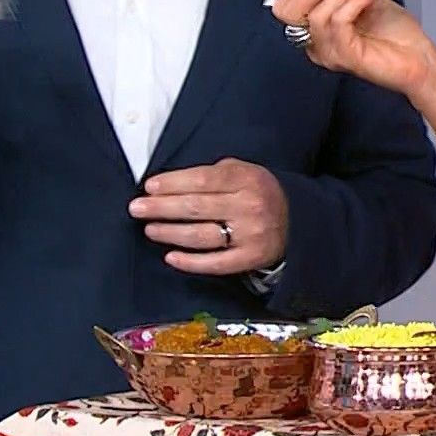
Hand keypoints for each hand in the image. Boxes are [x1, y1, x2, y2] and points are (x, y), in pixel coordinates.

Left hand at [129, 158, 289, 273]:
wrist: (298, 221)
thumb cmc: (260, 192)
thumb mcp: (245, 171)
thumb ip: (215, 174)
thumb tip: (170, 183)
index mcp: (247, 179)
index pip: (203, 180)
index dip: (173, 183)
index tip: (150, 187)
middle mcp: (249, 206)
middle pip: (197, 207)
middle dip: (162, 208)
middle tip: (136, 208)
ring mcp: (250, 235)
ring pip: (201, 236)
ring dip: (170, 233)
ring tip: (150, 229)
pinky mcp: (250, 258)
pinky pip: (215, 263)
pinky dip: (190, 262)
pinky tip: (170, 256)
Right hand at [270, 0, 435, 98]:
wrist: (421, 56)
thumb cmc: (396, 33)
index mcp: (317, 30)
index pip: (284, 7)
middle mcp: (318, 44)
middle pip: (287, 13)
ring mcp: (330, 53)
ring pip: (317, 15)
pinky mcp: (346, 57)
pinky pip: (338, 22)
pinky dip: (355, 3)